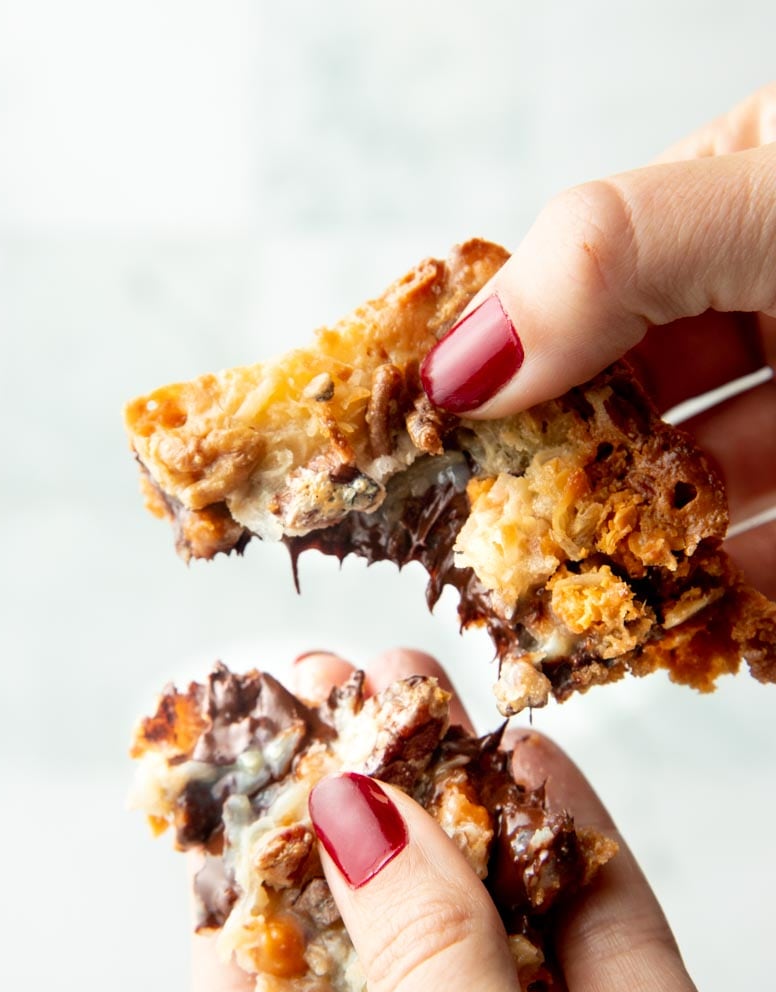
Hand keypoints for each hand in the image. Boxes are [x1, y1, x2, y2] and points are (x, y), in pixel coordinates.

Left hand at [191, 649, 775, 991]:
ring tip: (424, 693)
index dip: (246, 890)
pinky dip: (578, 855)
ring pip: (497, 939)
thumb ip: (422, 973)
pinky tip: (534, 760)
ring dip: (467, 812)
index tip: (243, 771)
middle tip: (337, 690)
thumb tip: (349, 819)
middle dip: (362, 821)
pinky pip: (612, 954)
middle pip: (378, 958)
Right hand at [420, 84, 775, 598]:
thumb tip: (456, 364)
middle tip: (488, 538)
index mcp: (718, 196)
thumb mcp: (759, 198)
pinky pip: (773, 547)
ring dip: (639, 548)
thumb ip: (606, 259)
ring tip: (574, 598)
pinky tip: (684, 618)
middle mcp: (756, 295)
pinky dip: (732, 587)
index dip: (498, 355)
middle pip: (626, 398)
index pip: (575, 284)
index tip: (426, 432)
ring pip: (699, 483)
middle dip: (559, 470)